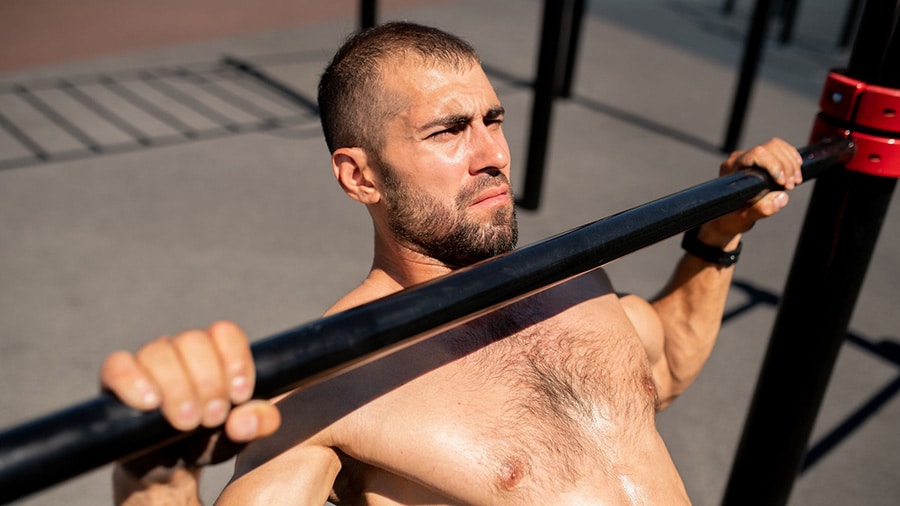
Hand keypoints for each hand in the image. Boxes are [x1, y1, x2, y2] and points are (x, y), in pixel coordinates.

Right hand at [101, 321, 280, 482]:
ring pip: (159, 353)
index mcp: (213, 353)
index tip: (239, 396)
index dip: (234, 361)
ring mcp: (146, 363)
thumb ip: (259, 422)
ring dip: (177, 388)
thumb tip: (244, 420)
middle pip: (193, 341)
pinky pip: (118, 365)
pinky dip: (133, 381)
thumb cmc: (205, 441)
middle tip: (212, 418)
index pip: (225, 333)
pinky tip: (150, 403)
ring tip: (186, 422)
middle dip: (208, 382)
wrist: (166, 470)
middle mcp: (179, 350)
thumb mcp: (239, 434)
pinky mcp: (115, 381)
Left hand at [703, 137, 803, 245]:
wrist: (728, 219)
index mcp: (732, 168)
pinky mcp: (759, 159)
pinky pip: (779, 149)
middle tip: (791, 186)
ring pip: (776, 146)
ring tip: (795, 182)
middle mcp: (739, 159)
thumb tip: (781, 197)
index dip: (775, 165)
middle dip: (786, 166)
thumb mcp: (744, 218)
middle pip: (770, 147)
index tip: (783, 183)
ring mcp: (749, 156)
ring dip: (791, 162)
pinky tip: (795, 173)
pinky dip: (791, 159)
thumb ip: (761, 209)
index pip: (757, 153)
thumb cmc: (731, 218)